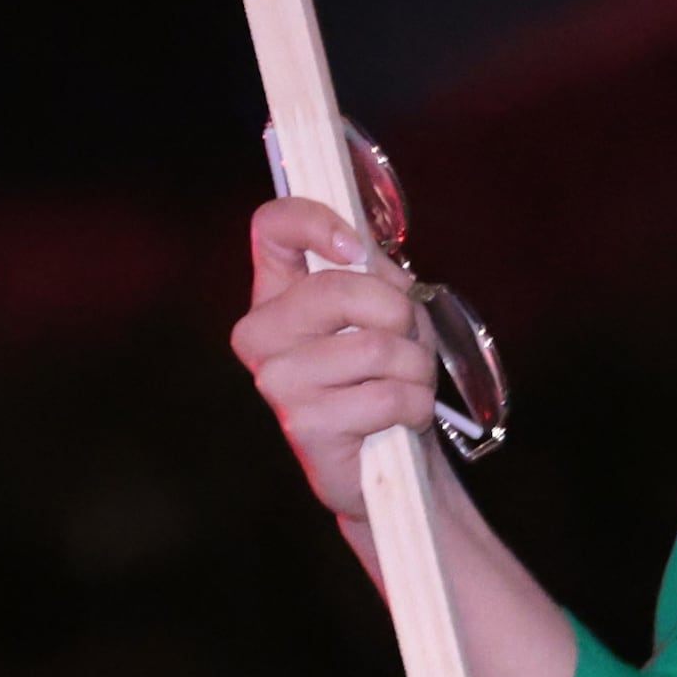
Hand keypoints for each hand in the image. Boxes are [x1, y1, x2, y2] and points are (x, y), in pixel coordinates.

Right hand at [234, 197, 430, 528]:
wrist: (388, 455)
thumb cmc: (385, 370)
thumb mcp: (384, 306)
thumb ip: (371, 269)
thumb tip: (359, 245)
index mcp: (277, 292)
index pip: (272, 227)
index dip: (315, 221)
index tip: (354, 247)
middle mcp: (261, 333)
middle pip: (337, 289)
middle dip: (398, 313)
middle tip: (405, 339)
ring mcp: (276, 381)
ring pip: (375, 345)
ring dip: (415, 365)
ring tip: (405, 383)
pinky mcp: (303, 425)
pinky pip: (386, 395)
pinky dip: (415, 404)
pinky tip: (401, 417)